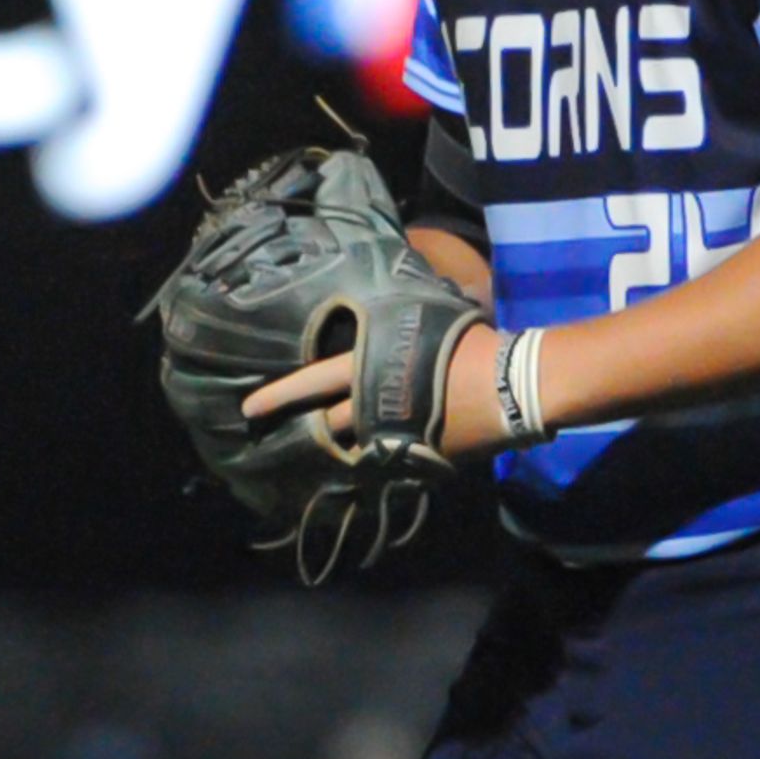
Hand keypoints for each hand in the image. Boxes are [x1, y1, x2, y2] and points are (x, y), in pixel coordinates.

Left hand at [240, 326, 508, 459]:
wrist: (510, 386)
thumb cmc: (469, 342)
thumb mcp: (424, 314)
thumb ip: (394, 317)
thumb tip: (380, 294)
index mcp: (369, 367)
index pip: (314, 380)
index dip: (280, 393)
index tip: (248, 407)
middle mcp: (374, 404)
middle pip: (325, 421)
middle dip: (294, 429)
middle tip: (265, 437)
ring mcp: (394, 434)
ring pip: (352, 446)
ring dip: (333, 447)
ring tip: (310, 452)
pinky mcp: (417, 456)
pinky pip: (386, 460)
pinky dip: (373, 460)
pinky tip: (362, 464)